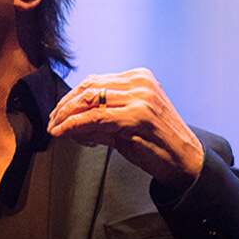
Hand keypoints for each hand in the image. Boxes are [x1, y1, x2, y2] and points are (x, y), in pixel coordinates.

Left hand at [47, 68, 203, 191]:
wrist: (187, 161)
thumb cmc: (157, 142)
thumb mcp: (127, 121)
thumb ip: (100, 116)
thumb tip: (68, 120)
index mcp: (139, 77)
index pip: (94, 81)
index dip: (70, 97)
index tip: (57, 112)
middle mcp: (140, 83)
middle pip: (89, 88)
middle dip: (65, 106)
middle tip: (52, 121)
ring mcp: (140, 98)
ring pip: (89, 101)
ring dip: (66, 116)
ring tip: (55, 129)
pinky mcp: (137, 117)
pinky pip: (95, 118)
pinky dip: (74, 125)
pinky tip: (64, 133)